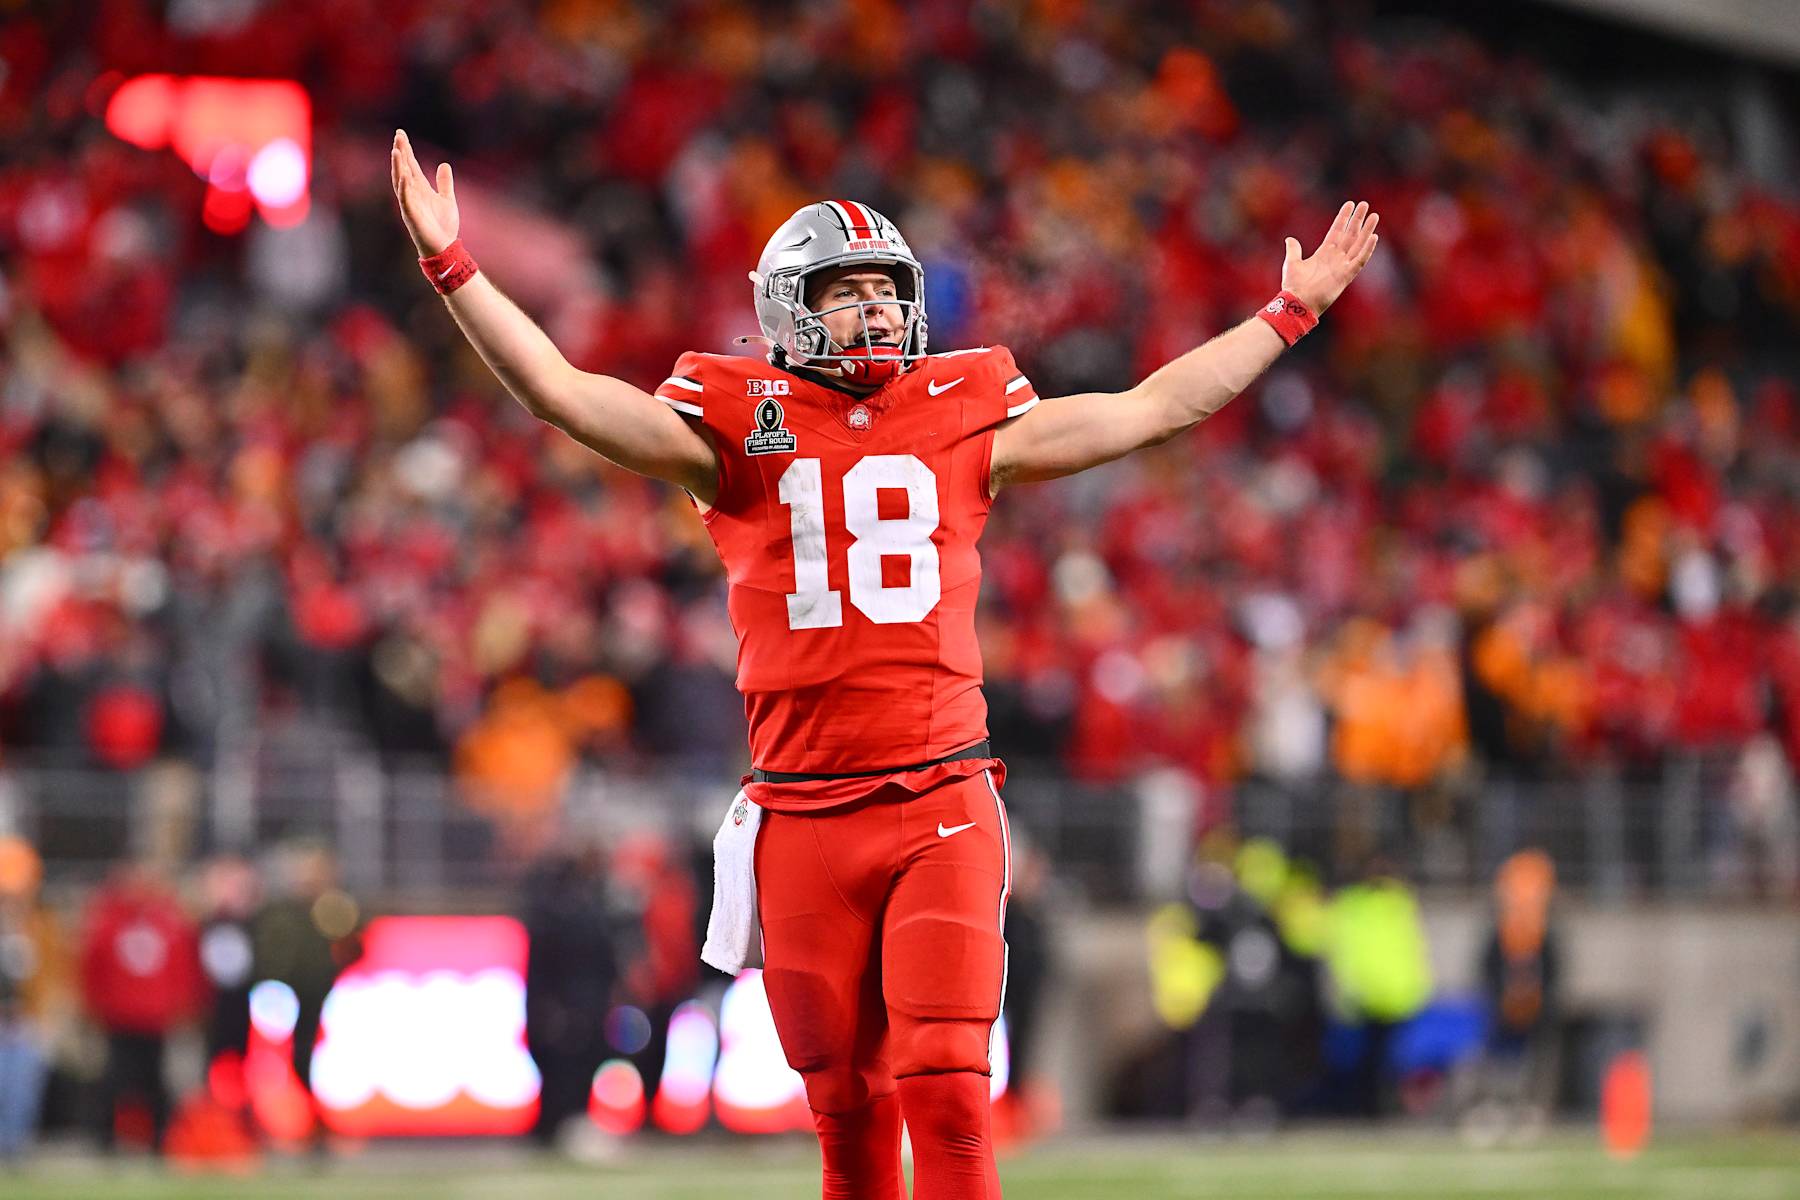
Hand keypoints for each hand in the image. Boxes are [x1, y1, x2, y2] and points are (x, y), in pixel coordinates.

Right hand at [391, 129, 458, 256]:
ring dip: (398, 166)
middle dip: (401, 152)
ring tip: (396, 150)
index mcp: (420, 189)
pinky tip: (404, 175)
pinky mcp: (411, 215)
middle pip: (403, 168)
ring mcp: (410, 204)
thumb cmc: (444, 226)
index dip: (406, 150)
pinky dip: (404, 187)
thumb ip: (444, 183)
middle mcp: (412, 194)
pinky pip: (405, 199)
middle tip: (398, 135)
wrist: (445, 248)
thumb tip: (444, 164)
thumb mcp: (447, 199)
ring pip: (400, 181)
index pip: (411, 165)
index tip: (401, 134)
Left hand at [1281, 200, 1379, 313]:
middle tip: (1365, 205)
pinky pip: (1360, 260)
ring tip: (1374, 216)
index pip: (1337, 231)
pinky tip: (1374, 237)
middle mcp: (1336, 258)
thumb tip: (1290, 239)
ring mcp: (1342, 266)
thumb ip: (1294, 250)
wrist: (1297, 301)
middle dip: (1357, 220)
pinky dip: (1367, 249)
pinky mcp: (1346, 275)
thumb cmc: (1294, 285)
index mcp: (1324, 253)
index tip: (1350, 204)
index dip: (1343, 218)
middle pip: (1350, 234)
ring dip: (1366, 231)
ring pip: (1358, 244)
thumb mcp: (1292, 262)